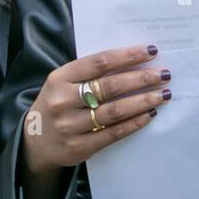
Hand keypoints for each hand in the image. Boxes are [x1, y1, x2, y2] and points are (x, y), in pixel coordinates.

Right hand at [22, 43, 170, 176]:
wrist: (34, 142)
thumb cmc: (58, 104)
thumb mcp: (63, 83)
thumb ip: (90, 73)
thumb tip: (134, 61)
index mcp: (59, 79)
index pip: (99, 62)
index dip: (128, 56)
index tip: (151, 51)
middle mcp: (63, 101)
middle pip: (110, 87)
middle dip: (142, 79)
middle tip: (164, 74)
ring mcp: (70, 126)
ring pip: (115, 111)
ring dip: (143, 101)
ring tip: (163, 94)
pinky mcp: (80, 147)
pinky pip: (114, 133)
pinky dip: (135, 122)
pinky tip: (150, 113)